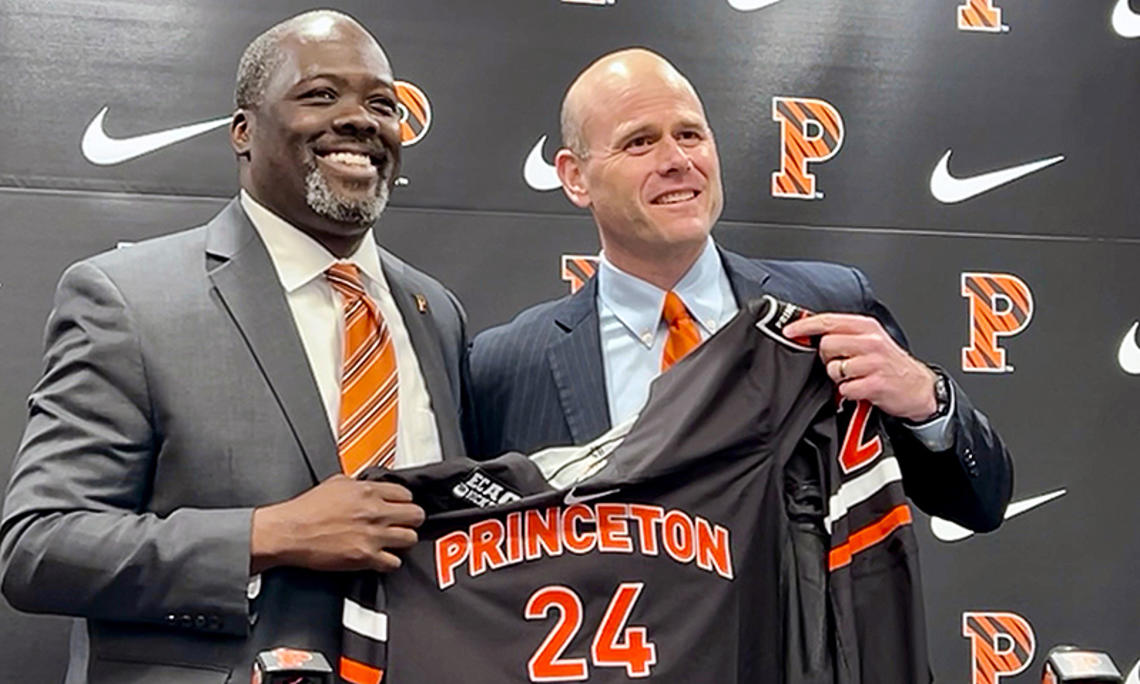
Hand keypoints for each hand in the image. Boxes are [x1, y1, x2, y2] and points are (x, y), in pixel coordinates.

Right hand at [251, 474, 424, 573]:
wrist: (290, 532)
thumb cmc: (306, 511)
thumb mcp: (335, 483)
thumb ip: (359, 484)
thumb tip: (369, 486)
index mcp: (368, 492)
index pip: (406, 494)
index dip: (404, 501)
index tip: (400, 506)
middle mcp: (374, 512)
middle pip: (416, 515)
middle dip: (410, 519)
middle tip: (402, 523)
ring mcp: (372, 535)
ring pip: (410, 538)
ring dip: (403, 540)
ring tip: (393, 540)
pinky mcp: (365, 557)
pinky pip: (394, 562)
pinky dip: (390, 562)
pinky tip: (382, 557)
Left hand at [782, 313, 937, 421]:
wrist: (918, 387)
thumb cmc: (889, 364)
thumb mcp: (871, 340)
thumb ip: (844, 333)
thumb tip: (808, 331)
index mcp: (867, 327)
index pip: (829, 320)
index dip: (805, 325)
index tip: (789, 330)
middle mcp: (871, 341)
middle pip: (826, 345)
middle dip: (827, 358)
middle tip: (841, 363)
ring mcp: (874, 362)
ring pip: (834, 368)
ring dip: (838, 377)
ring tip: (854, 377)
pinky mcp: (876, 384)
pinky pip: (845, 388)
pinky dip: (848, 391)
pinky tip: (860, 388)